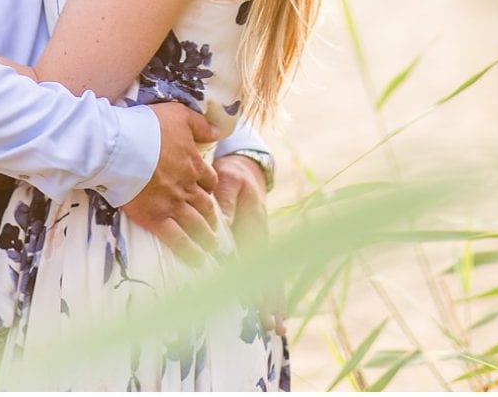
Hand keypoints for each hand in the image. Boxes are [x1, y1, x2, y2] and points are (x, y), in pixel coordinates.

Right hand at [121, 103, 220, 264]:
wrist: (120, 147)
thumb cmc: (147, 127)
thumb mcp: (180, 115)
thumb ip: (202, 125)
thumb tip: (220, 131)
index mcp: (194, 164)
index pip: (209, 180)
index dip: (210, 187)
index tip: (209, 194)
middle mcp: (187, 186)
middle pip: (205, 205)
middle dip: (212, 217)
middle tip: (218, 229)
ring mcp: (172, 204)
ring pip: (196, 224)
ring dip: (207, 237)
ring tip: (213, 248)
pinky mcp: (155, 218)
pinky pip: (177, 239)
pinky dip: (189, 251)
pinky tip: (198, 260)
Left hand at [212, 154, 283, 329]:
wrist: (246, 167)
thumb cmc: (234, 175)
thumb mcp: (228, 181)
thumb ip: (224, 202)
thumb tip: (222, 224)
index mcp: (256, 222)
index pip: (258, 258)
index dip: (258, 280)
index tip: (258, 303)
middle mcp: (263, 237)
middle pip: (269, 274)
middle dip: (271, 302)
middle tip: (272, 327)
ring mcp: (262, 244)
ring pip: (270, 277)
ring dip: (272, 303)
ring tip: (276, 329)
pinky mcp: (257, 246)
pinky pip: (264, 272)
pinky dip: (267, 292)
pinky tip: (269, 312)